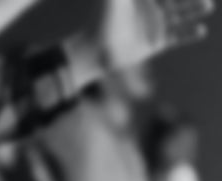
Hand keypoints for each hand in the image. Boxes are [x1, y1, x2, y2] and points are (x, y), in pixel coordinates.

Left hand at [69, 0, 213, 85]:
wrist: (94, 52)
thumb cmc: (101, 19)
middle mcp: (150, 7)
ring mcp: (154, 24)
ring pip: (183, 14)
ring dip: (196, 9)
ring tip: (206, 7)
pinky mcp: (156, 43)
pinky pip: (179, 37)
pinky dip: (190, 34)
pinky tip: (199, 30)